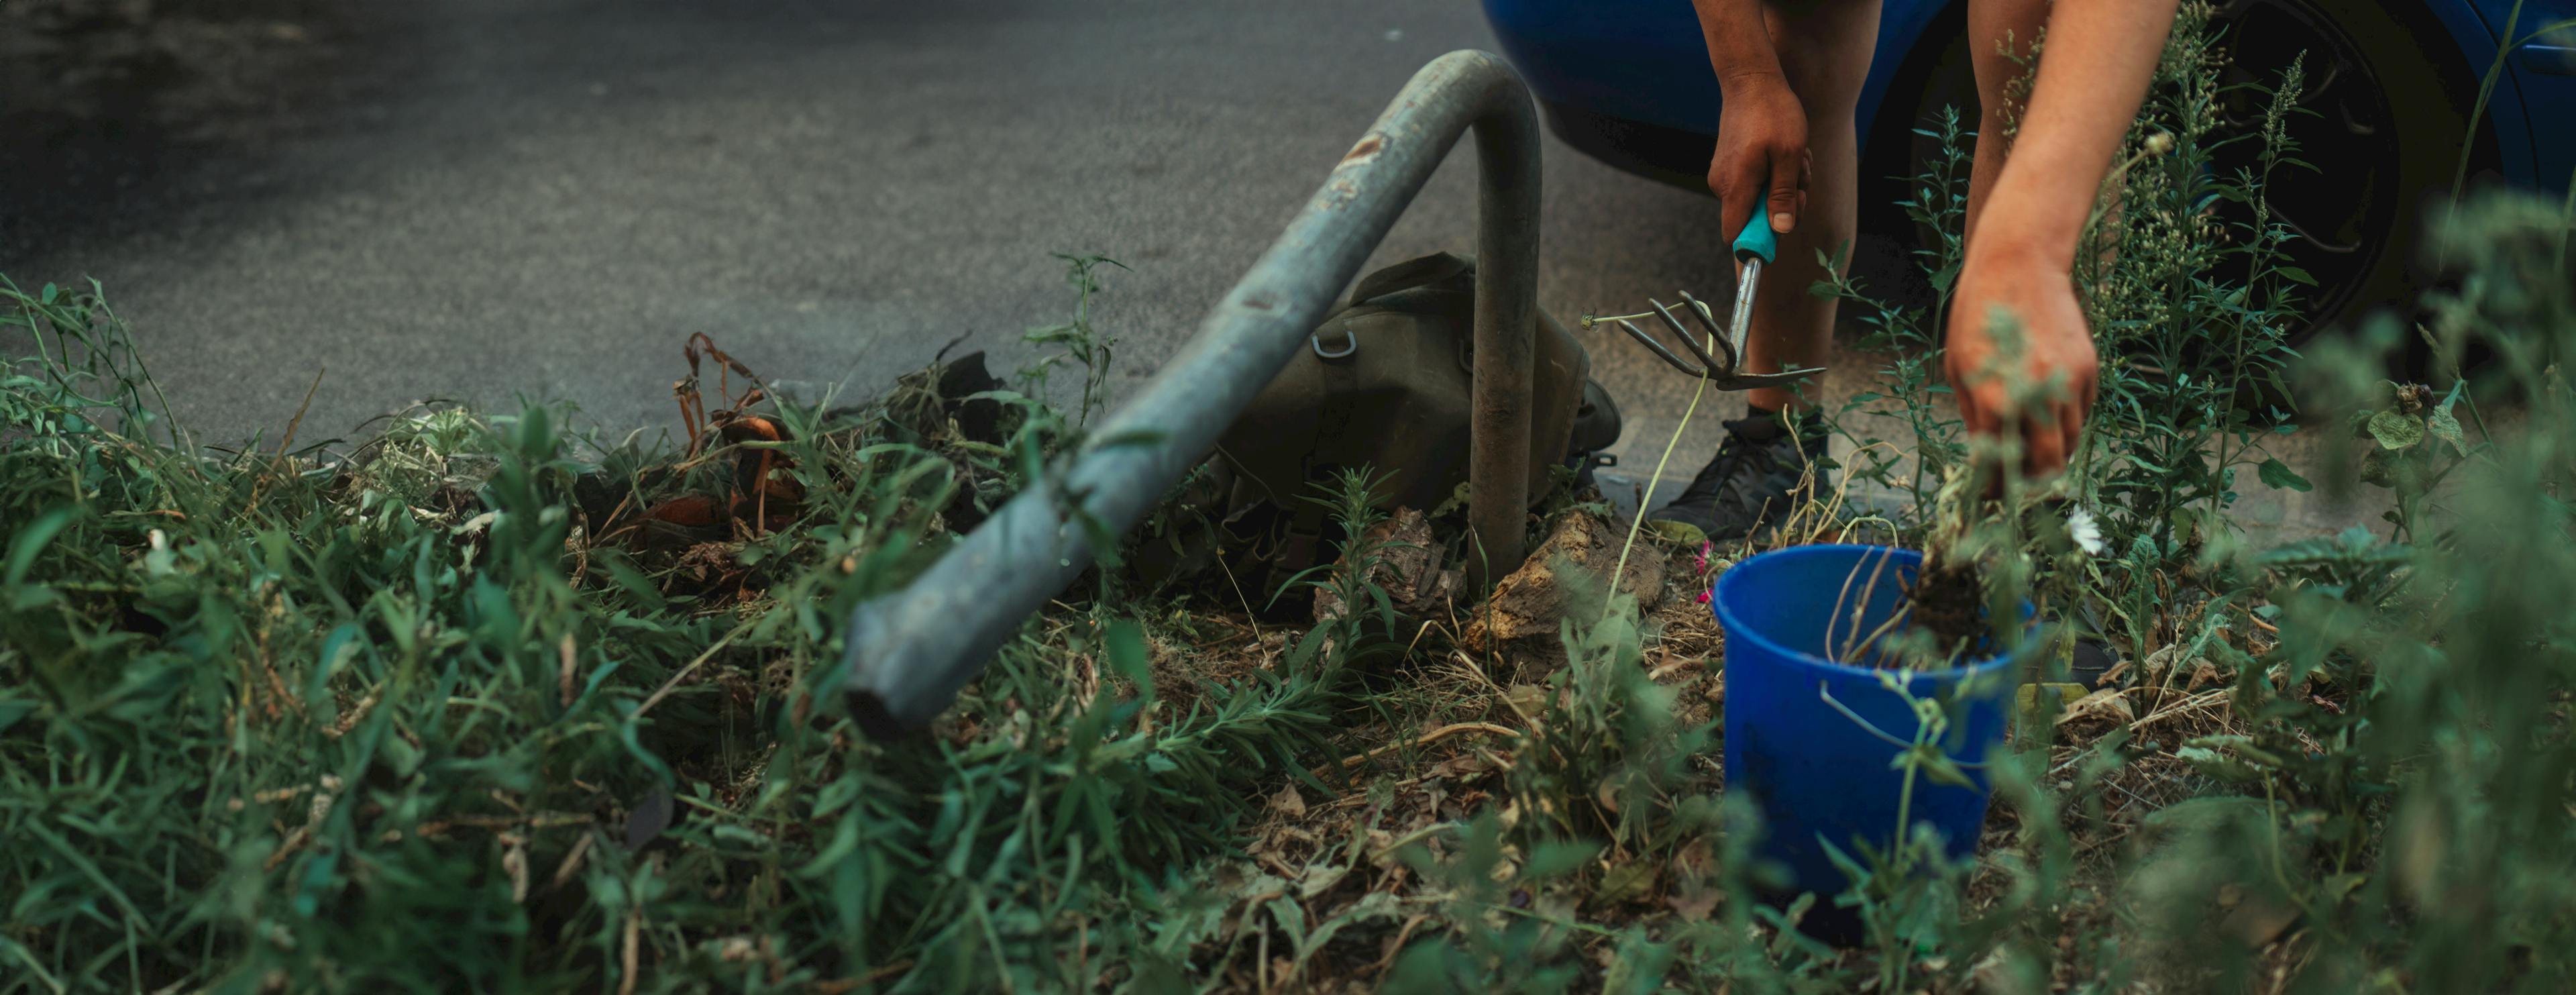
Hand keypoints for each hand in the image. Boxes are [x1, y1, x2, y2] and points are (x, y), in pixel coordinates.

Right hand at [1707, 73, 1810, 239]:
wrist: (1751, 80)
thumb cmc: (1773, 113)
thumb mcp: (1789, 155)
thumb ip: (1783, 196)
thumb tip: (1781, 230)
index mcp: (1735, 186)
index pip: (1736, 236)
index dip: (1759, 242)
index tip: (1783, 225)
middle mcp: (1722, 186)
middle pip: (1754, 220)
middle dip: (1784, 205)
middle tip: (1800, 178)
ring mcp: (1724, 176)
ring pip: (1759, 200)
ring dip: (1784, 185)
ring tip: (1795, 157)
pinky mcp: (1730, 167)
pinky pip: (1756, 184)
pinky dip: (1775, 174)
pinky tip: (1785, 152)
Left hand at [1943, 245, 2099, 478]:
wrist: (2020, 266)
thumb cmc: (1978, 316)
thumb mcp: (1959, 369)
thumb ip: (1976, 418)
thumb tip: (1984, 457)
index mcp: (1997, 400)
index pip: (2001, 463)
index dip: (1995, 485)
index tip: (1991, 493)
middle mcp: (2038, 396)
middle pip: (2047, 464)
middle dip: (2032, 481)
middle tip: (2018, 482)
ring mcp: (2069, 383)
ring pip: (2070, 441)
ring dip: (2052, 453)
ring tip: (2033, 451)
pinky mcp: (2089, 370)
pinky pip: (2083, 412)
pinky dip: (2067, 423)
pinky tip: (2048, 414)